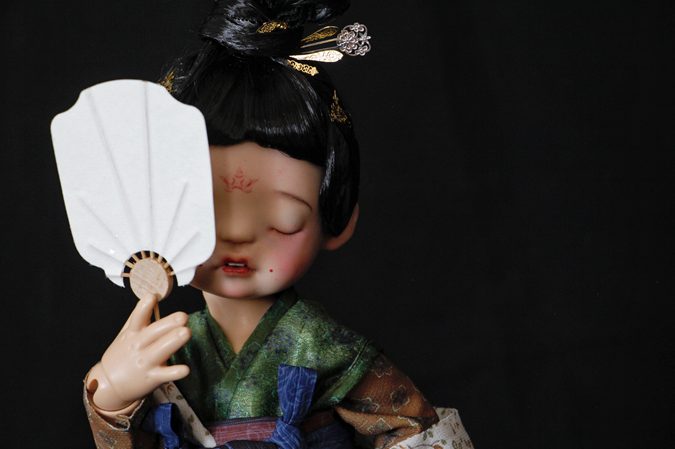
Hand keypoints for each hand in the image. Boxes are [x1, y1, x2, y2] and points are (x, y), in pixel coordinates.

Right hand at [86, 293, 190, 411]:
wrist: (108, 385)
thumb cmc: (121, 355)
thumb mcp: (125, 335)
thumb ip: (138, 317)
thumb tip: (151, 295)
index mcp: (132, 334)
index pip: (137, 318)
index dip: (144, 307)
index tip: (153, 296)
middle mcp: (138, 347)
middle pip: (153, 333)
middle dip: (168, 324)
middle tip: (183, 316)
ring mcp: (145, 363)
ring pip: (161, 351)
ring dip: (173, 341)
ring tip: (186, 332)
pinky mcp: (152, 378)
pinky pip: (165, 374)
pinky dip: (175, 372)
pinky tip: (185, 369)